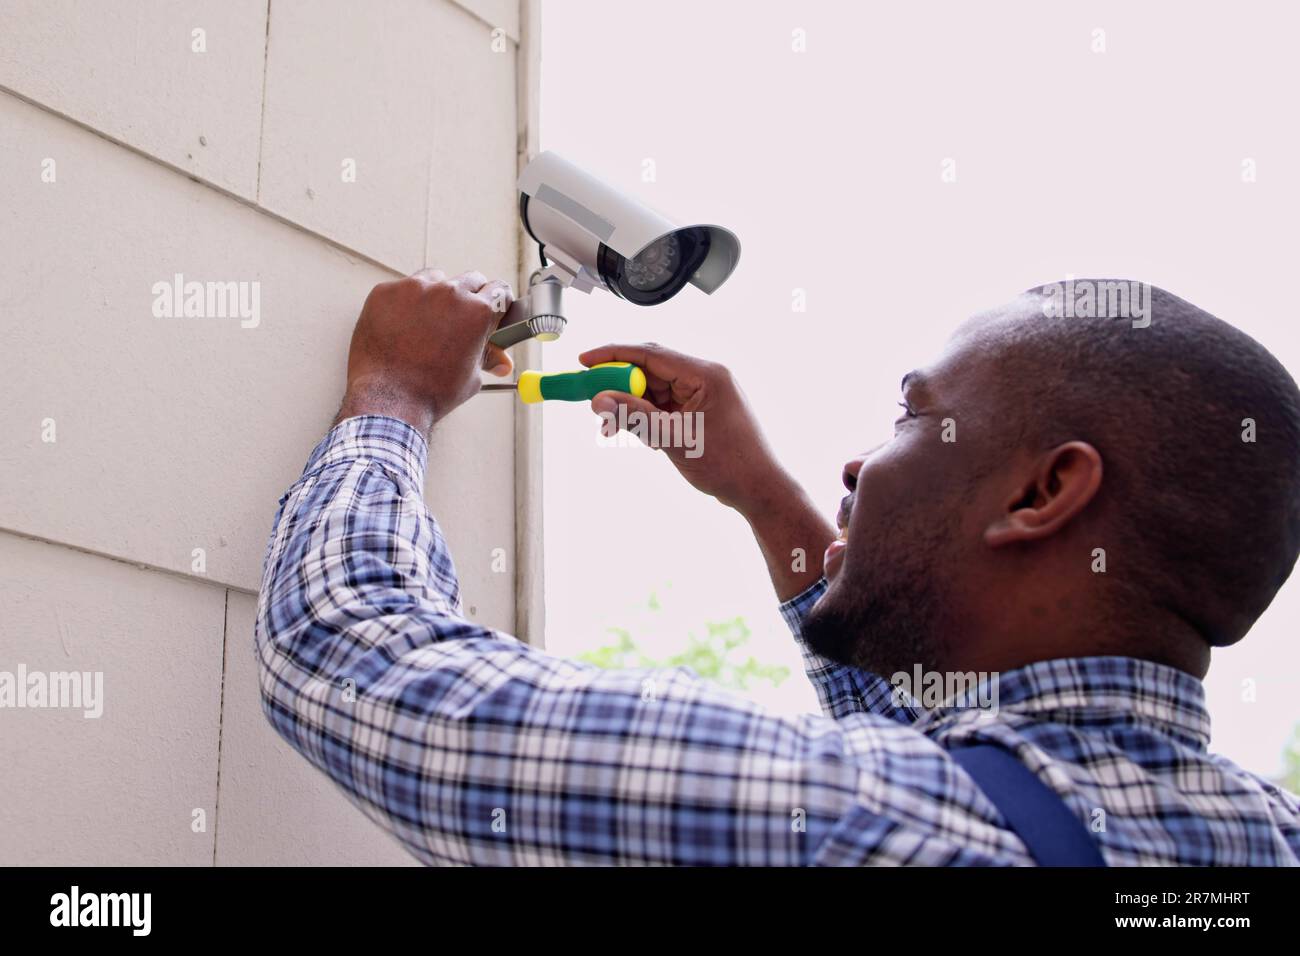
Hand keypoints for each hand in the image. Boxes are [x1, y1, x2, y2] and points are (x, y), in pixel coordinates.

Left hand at [336, 269, 513, 433]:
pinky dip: (406, 305)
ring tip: (428, 326)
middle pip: (471, 279)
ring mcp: (414, 289)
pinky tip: (402, 329)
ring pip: (436, 279)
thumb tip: (501, 362)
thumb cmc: (431, 393)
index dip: (498, 302)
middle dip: (470, 297)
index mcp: (477, 311)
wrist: (387, 401)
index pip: (499, 290)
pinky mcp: (386, 292)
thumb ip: (487, 359)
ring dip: (438, 296)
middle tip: (460, 320)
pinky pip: (403, 290)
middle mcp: (449, 293)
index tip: (492, 309)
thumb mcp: (470, 378)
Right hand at [579, 343, 788, 512]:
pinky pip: (664, 407)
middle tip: (592, 400)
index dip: (614, 355)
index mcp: (706, 375)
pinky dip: (646, 419)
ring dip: (631, 407)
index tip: (585, 360)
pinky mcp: (699, 412)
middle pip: (649, 371)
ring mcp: (702, 396)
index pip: (651, 354)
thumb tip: (600, 400)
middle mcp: (705, 379)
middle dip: (619, 386)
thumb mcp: (675, 439)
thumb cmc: (731, 464)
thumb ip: (635, 417)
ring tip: (613, 428)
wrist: (758, 490)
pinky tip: (640, 436)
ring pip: (653, 392)